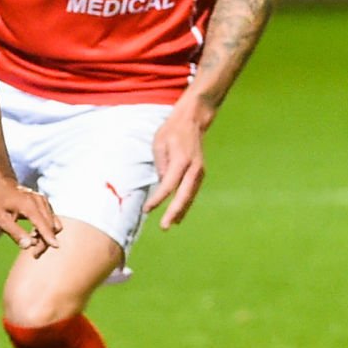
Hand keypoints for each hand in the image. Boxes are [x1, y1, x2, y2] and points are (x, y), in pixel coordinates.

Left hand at [0, 179, 60, 258]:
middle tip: (34, 254)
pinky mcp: (45, 203)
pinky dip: (46, 229)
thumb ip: (14, 232)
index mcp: (28, 205)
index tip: (56, 247)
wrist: (0, 184)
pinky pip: (51, 220)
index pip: (43, 224)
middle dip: (45, 242)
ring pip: (54, 223)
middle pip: (51, 226)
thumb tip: (28, 246)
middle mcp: (40, 202)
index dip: (49, 237)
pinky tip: (34, 234)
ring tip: (32, 243)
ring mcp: (44, 201)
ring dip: (47, 236)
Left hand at [145, 106, 207, 229]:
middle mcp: (193, 168)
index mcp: (181, 160)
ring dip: (181, 211)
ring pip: (190, 196)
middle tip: (164, 227)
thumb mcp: (159, 144)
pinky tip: (179, 213)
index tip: (147, 209)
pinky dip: (186, 203)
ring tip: (171, 224)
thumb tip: (163, 184)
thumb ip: (161, 165)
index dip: (158, 199)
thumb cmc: (172, 131)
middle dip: (173, 212)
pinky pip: (192, 191)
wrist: (193, 121)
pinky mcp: (200, 173)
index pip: (168, 185)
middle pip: (183, 195)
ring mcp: (199, 171)